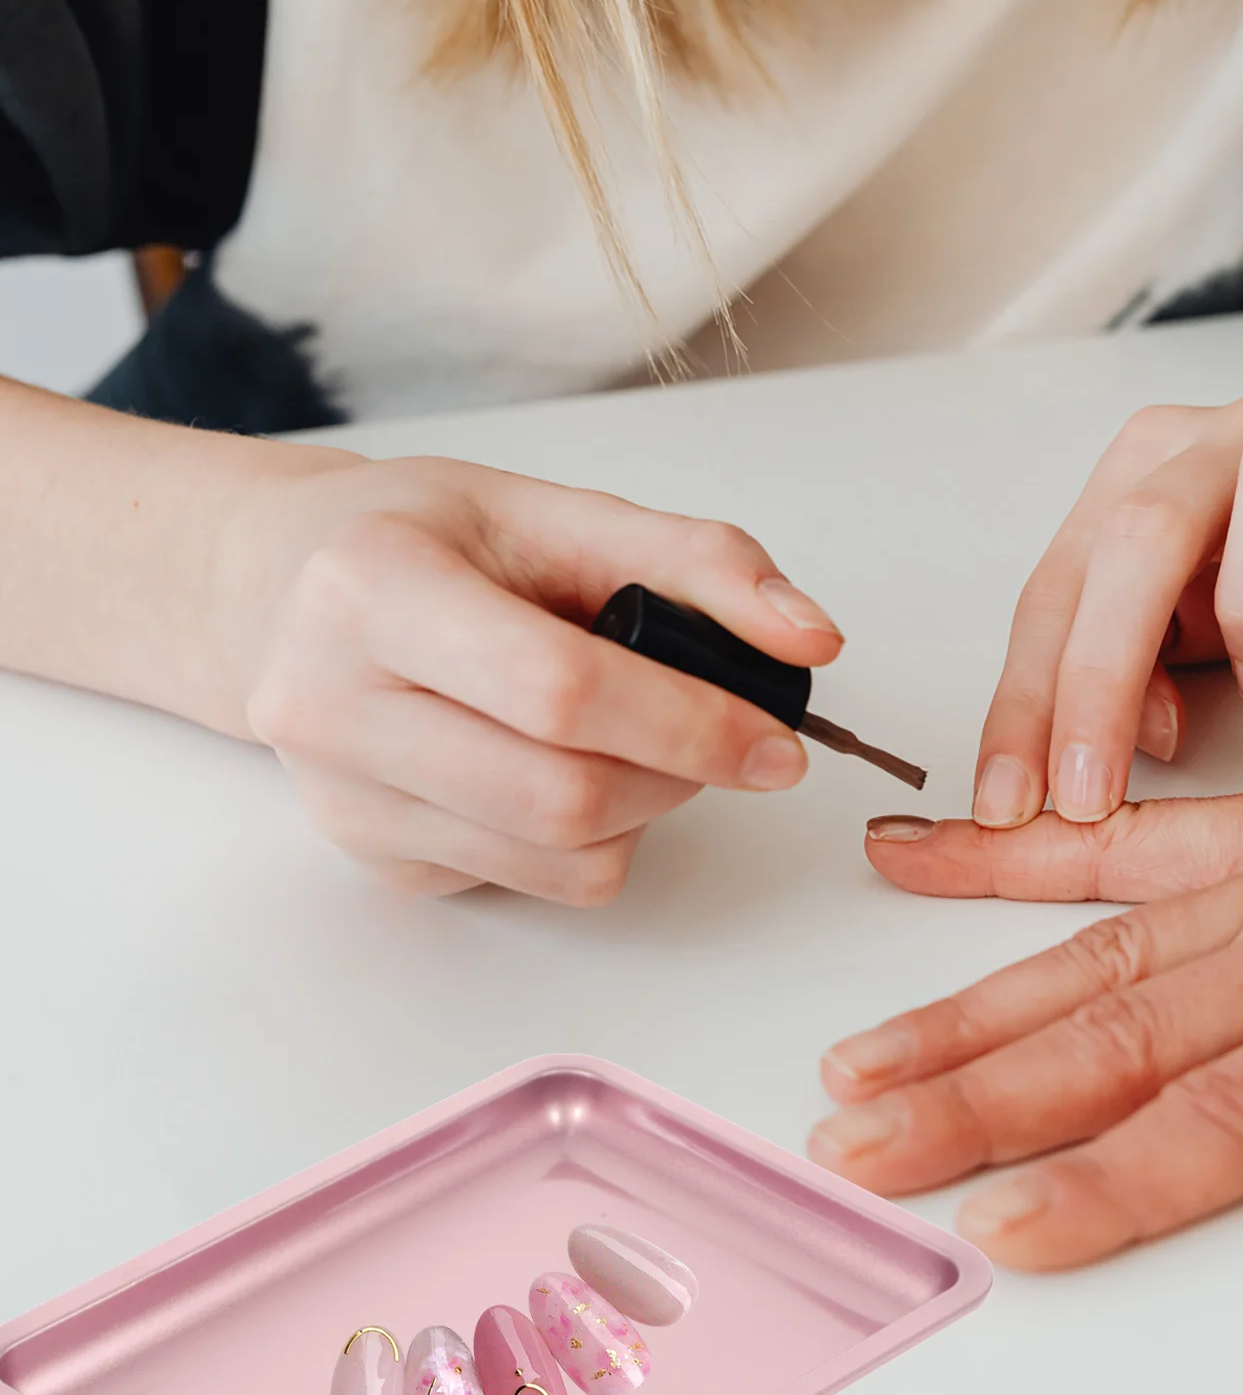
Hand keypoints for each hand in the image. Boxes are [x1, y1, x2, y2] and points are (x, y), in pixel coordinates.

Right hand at [226, 454, 841, 900]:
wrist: (280, 592)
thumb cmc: (420, 540)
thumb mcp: (552, 511)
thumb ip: (695, 561)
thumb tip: (810, 637)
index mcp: (371, 587)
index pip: (560, 690)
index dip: (690, 724)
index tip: (776, 740)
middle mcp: (330, 704)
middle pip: (563, 795)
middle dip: (679, 776)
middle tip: (722, 739)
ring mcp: (345, 799)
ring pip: (557, 859)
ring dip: (644, 811)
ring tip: (639, 743)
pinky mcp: (373, 858)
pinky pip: (531, 883)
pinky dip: (590, 840)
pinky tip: (563, 769)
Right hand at [811, 683, 1242, 1269]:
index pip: (1223, 1121)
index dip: (1103, 1182)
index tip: (1000, 1226)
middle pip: (1112, 1041)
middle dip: (974, 1104)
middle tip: (860, 1147)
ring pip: (1089, 954)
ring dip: (963, 1014)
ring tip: (861, 1060)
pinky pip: (1127, 840)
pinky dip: (1017, 856)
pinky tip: (926, 859)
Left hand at [974, 388, 1242, 829]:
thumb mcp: (1187, 624)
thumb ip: (1133, 672)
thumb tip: (1105, 748)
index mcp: (1136, 474)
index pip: (1055, 591)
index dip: (1022, 703)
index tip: (1006, 800)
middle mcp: (1216, 442)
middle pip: (1135, 543)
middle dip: (1097, 685)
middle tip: (1088, 796)